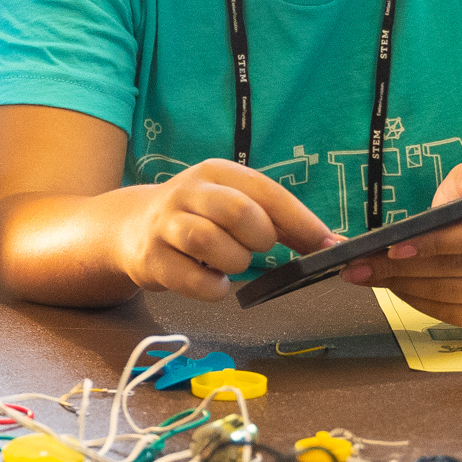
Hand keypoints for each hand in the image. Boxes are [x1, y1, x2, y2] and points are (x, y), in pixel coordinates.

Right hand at [115, 159, 335, 300]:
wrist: (132, 226)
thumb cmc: (198, 216)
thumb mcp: (232, 202)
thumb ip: (276, 219)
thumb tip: (330, 243)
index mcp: (216, 172)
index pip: (266, 190)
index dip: (301, 220)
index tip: (327, 244)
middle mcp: (189, 191)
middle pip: (238, 211)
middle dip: (260, 238)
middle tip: (258, 248)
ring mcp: (166, 224)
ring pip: (209, 241)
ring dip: (234, 261)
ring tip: (231, 263)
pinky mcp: (152, 258)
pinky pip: (193, 280)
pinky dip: (214, 288)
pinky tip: (215, 282)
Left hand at [342, 166, 461, 328]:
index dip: (433, 243)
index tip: (392, 247)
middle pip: (458, 270)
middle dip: (401, 268)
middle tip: (358, 265)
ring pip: (451, 295)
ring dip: (402, 287)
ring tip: (366, 275)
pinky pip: (454, 315)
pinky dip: (419, 302)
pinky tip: (395, 287)